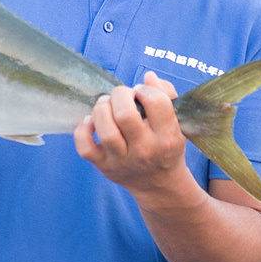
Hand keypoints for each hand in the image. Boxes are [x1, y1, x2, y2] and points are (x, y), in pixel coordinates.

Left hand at [74, 71, 187, 197]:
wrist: (160, 185)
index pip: (156, 102)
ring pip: (105, 130)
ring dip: (101, 108)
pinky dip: (82, 130)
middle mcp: (146, 150)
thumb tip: (148, 76)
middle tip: (122, 97)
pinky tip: (90, 122)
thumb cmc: (166, 146)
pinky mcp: (104, 166)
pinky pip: (85, 148)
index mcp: (168, 136)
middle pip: (125, 114)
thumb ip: (167, 94)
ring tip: (106, 104)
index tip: (141, 93)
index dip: (145, 90)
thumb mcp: (177, 122)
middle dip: (120, 95)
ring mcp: (123, 160)